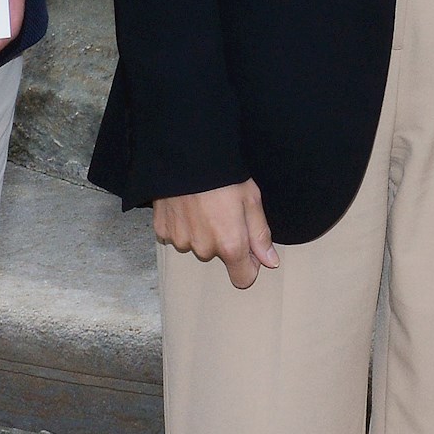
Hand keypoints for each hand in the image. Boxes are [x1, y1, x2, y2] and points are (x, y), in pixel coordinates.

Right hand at [152, 181, 277, 289]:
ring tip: (203, 204)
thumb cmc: (224, 175)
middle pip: (218, 256)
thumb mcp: (251, 199)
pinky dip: (182, 224)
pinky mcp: (163, 230)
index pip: (242, 278)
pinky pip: (177, 235)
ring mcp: (181, 241)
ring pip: (197, 244)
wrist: (187, 155)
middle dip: (223, 240)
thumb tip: (270, 262)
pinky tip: (186, 204)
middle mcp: (204, 249)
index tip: (248, 249)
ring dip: (201, 232)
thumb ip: (260, 235)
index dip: (249, 265)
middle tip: (223, 210)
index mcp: (230, 244)